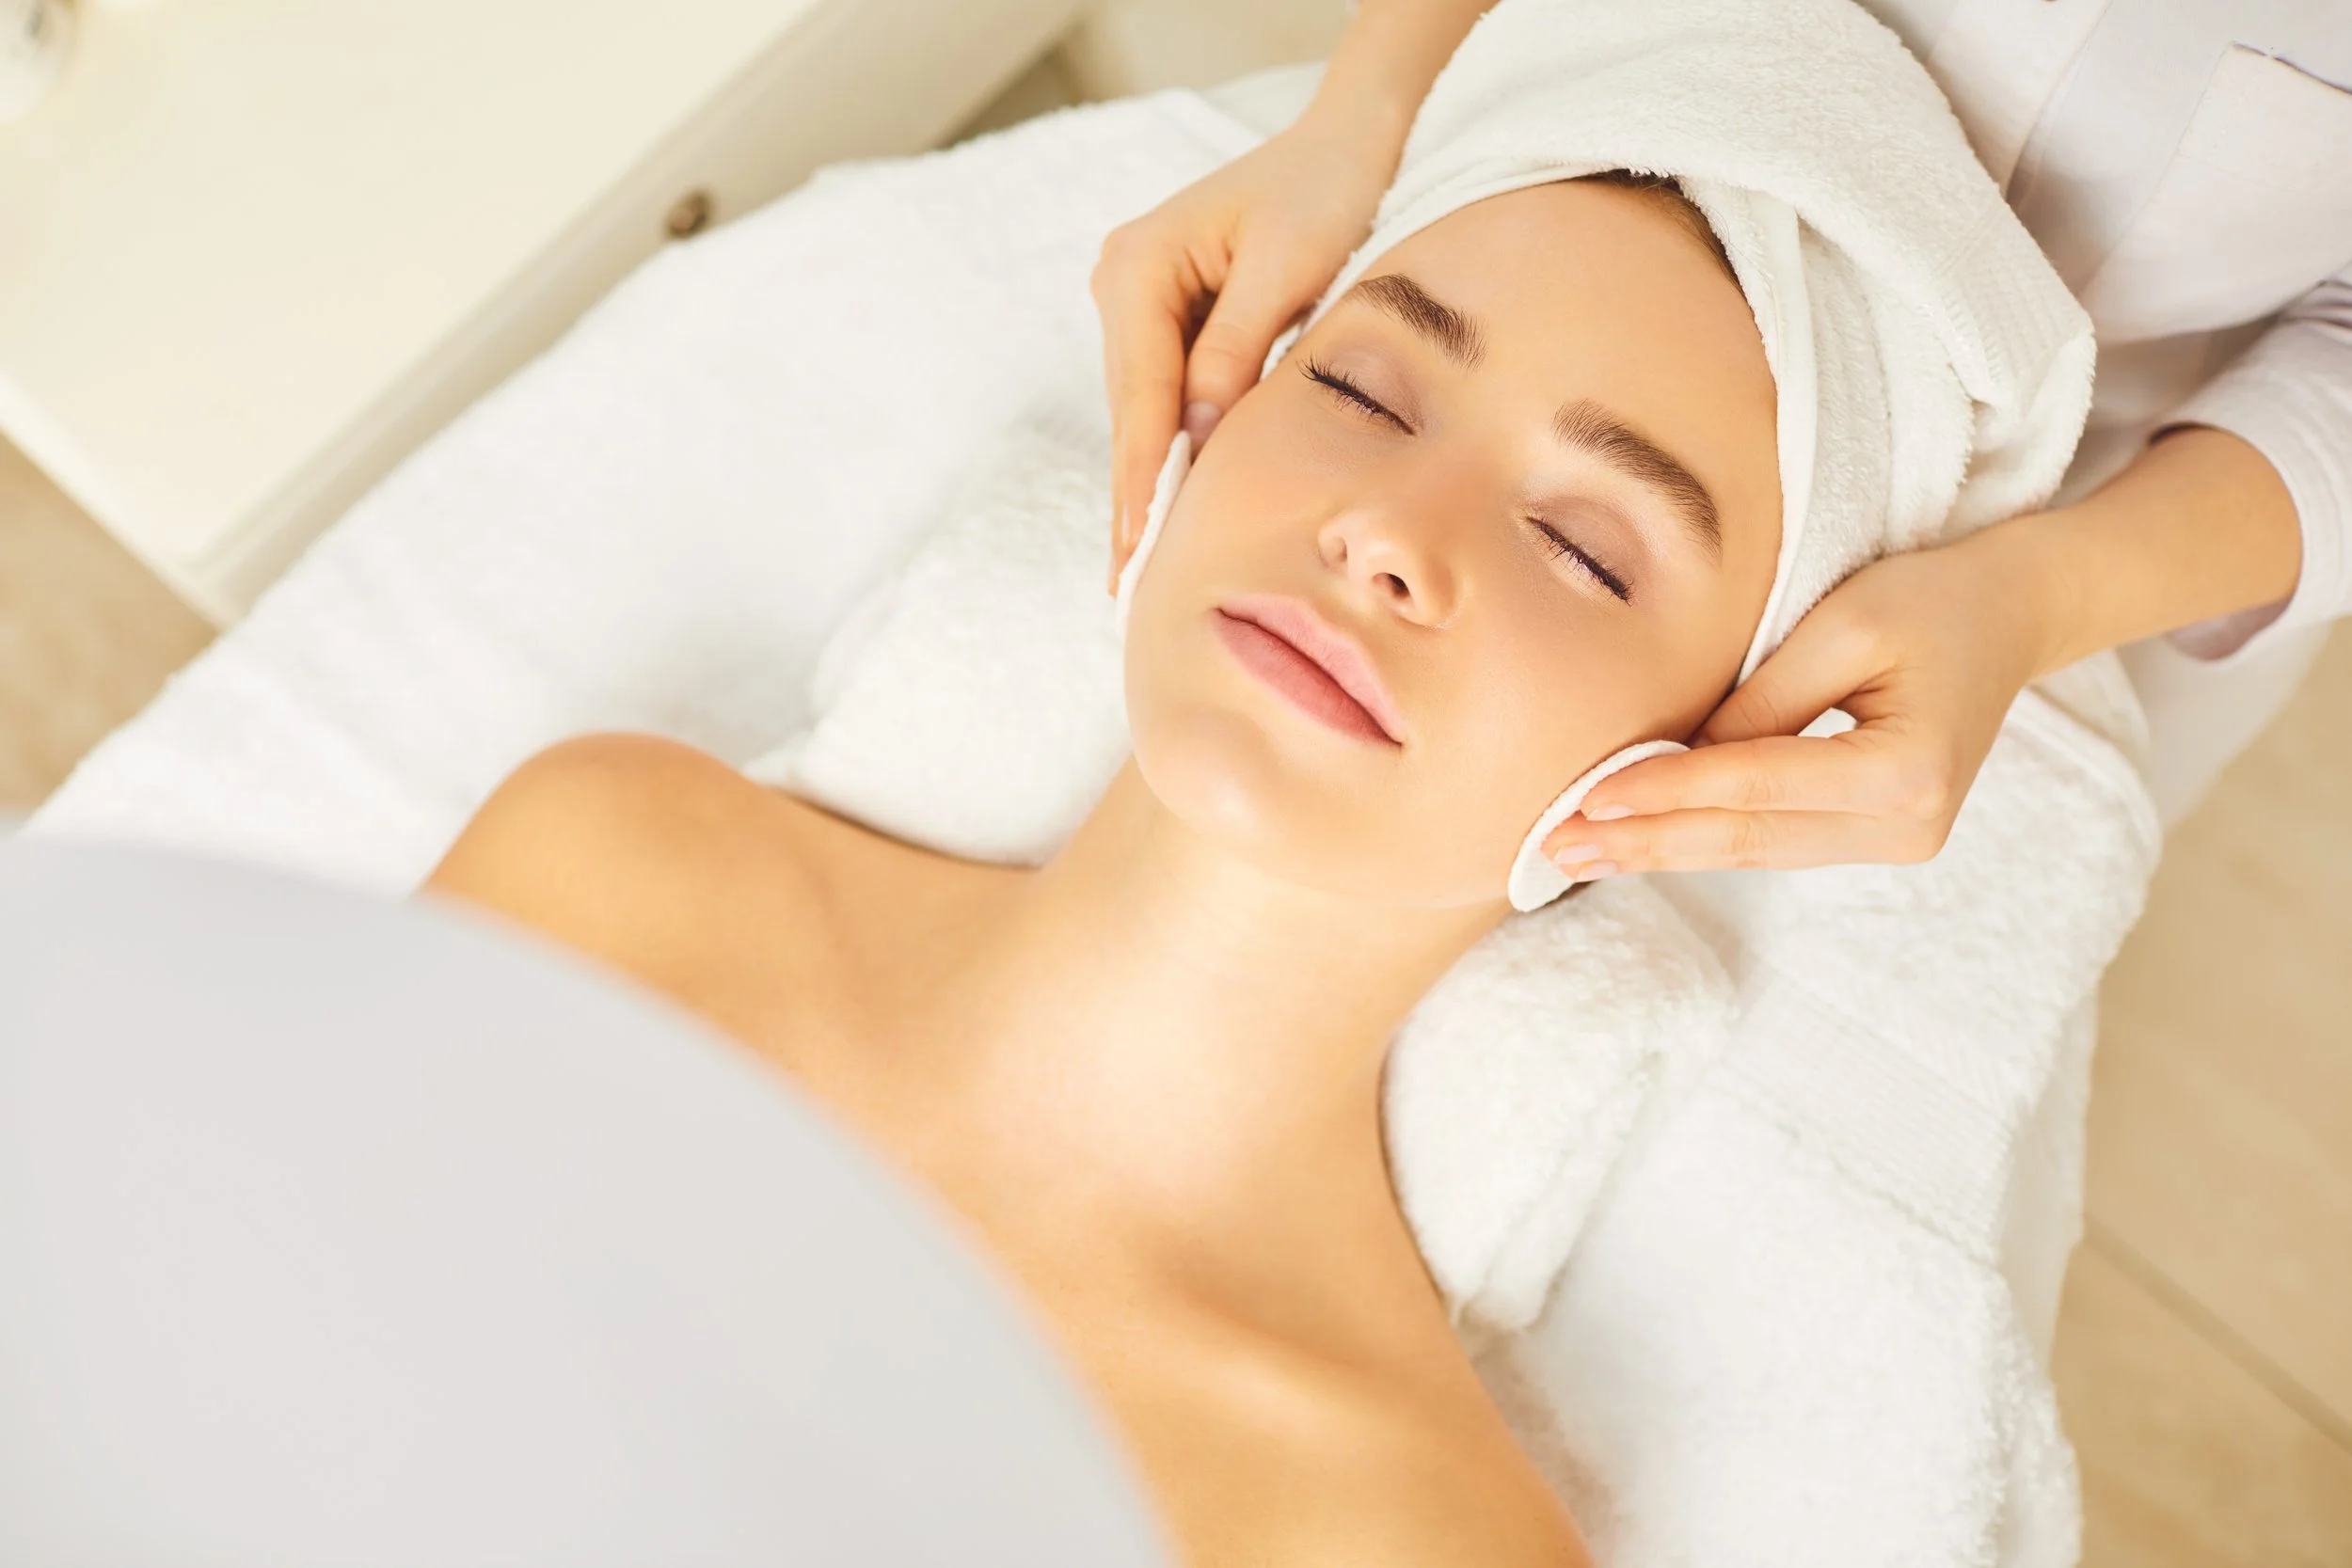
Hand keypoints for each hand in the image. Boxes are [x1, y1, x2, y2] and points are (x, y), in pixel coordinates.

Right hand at [1092, 113, 1396, 588]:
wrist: (1345, 143)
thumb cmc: (1325, 190)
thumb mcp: (1287, 271)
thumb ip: (1237, 354)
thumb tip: (1200, 438)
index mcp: (1138, 266)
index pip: (1140, 396)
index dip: (1140, 479)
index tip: (1135, 548)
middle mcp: (1122, 283)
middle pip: (1133, 411)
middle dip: (1139, 494)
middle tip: (1130, 584)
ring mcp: (1140, 302)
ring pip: (1148, 410)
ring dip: (1156, 478)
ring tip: (1145, 563)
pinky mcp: (1168, 318)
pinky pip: (1171, 395)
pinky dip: (1180, 446)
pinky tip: (1178, 506)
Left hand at [1543, 524, 2063, 874]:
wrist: (2013, 615)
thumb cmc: (1930, 600)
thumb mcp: (1842, 623)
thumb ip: (1760, 698)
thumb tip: (1676, 759)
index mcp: (1906, 771)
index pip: (1755, 783)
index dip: (1665, 793)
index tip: (1586, 800)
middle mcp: (1907, 827)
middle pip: (1746, 839)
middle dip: (1644, 844)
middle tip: (1553, 850)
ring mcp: (1895, 843)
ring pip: (1753, 851)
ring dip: (1662, 851)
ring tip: (1576, 854)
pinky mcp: (1875, 837)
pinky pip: (1773, 840)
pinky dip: (1702, 837)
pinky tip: (1636, 839)